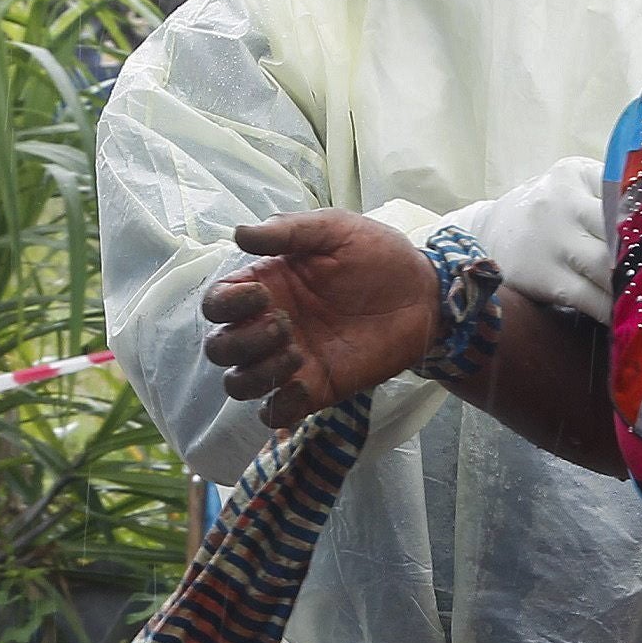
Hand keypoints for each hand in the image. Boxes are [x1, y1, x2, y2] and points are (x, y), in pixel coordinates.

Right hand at [200, 212, 439, 428]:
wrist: (425, 294)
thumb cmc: (378, 255)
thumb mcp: (334, 229)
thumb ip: (288, 230)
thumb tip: (239, 233)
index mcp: (265, 285)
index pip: (217, 304)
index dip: (226, 304)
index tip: (262, 294)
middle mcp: (268, 326)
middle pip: (219, 349)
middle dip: (241, 341)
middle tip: (285, 325)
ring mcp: (290, 361)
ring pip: (239, 385)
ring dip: (258, 373)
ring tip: (297, 354)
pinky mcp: (315, 389)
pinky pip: (275, 413)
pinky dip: (279, 406)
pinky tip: (306, 383)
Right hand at [461, 157, 611, 316]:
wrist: (487, 232)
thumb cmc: (548, 209)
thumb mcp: (573, 183)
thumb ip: (612, 188)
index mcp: (576, 173)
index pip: (626, 188)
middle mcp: (562, 201)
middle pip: (619, 229)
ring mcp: (551, 239)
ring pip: (606, 266)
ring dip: (633, 284)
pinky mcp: (542, 276)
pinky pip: (586, 297)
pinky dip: (611, 309)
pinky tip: (626, 315)